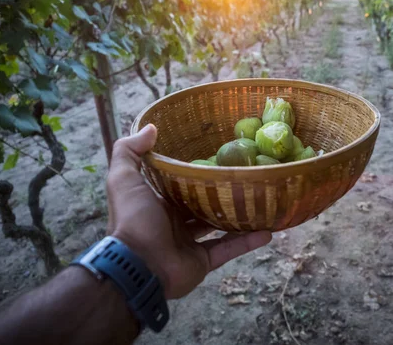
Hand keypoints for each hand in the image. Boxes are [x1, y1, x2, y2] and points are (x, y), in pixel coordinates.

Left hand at [106, 124, 271, 298]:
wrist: (137, 265)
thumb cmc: (133, 219)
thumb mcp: (123, 179)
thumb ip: (129, 151)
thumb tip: (150, 127)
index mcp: (159, 202)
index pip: (181, 183)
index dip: (196, 170)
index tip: (217, 155)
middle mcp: (175, 222)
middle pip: (203, 204)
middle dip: (222, 192)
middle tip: (246, 176)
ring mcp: (190, 243)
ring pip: (220, 227)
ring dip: (239, 216)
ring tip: (262, 202)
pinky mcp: (203, 262)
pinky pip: (229, 250)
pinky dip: (248, 242)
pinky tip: (268, 231)